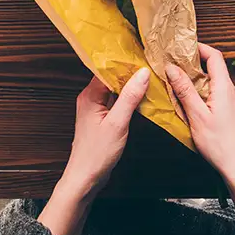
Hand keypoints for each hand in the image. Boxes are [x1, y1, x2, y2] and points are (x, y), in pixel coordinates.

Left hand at [61, 67, 150, 196]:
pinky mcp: (101, 119)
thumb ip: (130, 97)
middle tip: (150, 64)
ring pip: (115, 90)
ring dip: (130, 86)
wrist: (85, 179)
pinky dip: (128, 99)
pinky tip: (141, 98)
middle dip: (130, 72)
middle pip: (112, 78)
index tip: (142, 55)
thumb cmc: (97, 154)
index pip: (107, 69)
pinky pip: (116, 102)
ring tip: (149, 78)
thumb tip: (142, 74)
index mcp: (89, 95)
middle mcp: (90, 99)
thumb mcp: (117, 123)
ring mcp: (95, 109)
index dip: (125, 62)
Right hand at [166, 44, 234, 190]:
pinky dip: (209, 98)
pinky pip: (222, 98)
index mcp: (226, 88)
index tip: (184, 48)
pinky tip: (198, 111)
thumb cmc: (220, 145)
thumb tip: (172, 68)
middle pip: (215, 71)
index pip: (215, 57)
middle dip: (195, 71)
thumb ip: (185, 90)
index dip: (200, 48)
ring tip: (184, 95)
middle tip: (177, 73)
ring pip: (217, 86)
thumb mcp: (197, 116)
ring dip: (201, 87)